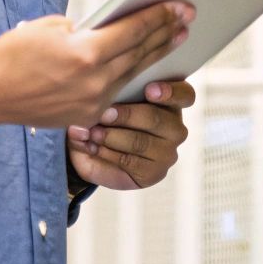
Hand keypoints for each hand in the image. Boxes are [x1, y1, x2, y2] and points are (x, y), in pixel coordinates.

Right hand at [0, 2, 193, 129]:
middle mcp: (95, 80)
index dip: (159, 17)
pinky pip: (117, 90)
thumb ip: (82, 29)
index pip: (134, 31)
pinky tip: (145, 65)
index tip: (179, 7)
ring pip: (133, 73)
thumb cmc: (12, 55)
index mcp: (86, 53)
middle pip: (140, 53)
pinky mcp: (87, 115)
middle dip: (166, 34)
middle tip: (187, 20)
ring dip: (156, 55)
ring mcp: (93, 101)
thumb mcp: (48, 27)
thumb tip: (103, 31)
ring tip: (175, 39)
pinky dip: (132, 75)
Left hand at [65, 79, 194, 190]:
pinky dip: (108, 155)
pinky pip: (131, 163)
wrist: (99, 149)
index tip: (149, 90)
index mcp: (170, 101)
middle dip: (126, 115)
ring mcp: (168, 152)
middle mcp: (175, 127)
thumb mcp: (102, 104)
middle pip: (155, 118)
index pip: (184, 94)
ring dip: (113, 138)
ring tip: (92, 134)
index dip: (169, 91)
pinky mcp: (155, 173)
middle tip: (103, 115)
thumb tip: (78, 127)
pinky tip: (94, 149)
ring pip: (142, 142)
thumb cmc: (107, 117)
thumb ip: (93, 107)